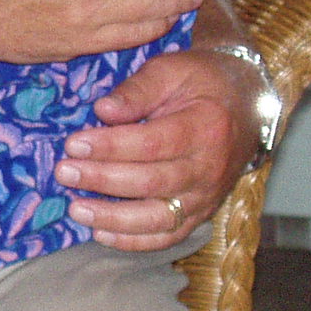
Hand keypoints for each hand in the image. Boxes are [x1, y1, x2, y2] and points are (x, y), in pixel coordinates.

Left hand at [54, 47, 257, 249]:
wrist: (246, 106)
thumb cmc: (203, 83)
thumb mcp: (173, 70)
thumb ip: (137, 89)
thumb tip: (102, 110)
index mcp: (206, 127)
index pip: (152, 144)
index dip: (110, 147)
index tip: (73, 144)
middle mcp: (209, 168)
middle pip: (151, 182)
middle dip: (102, 179)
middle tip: (64, 172)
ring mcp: (207, 196)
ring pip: (158, 218)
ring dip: (112, 218)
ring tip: (75, 209)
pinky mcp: (200, 214)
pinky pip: (167, 237)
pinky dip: (133, 241)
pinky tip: (99, 232)